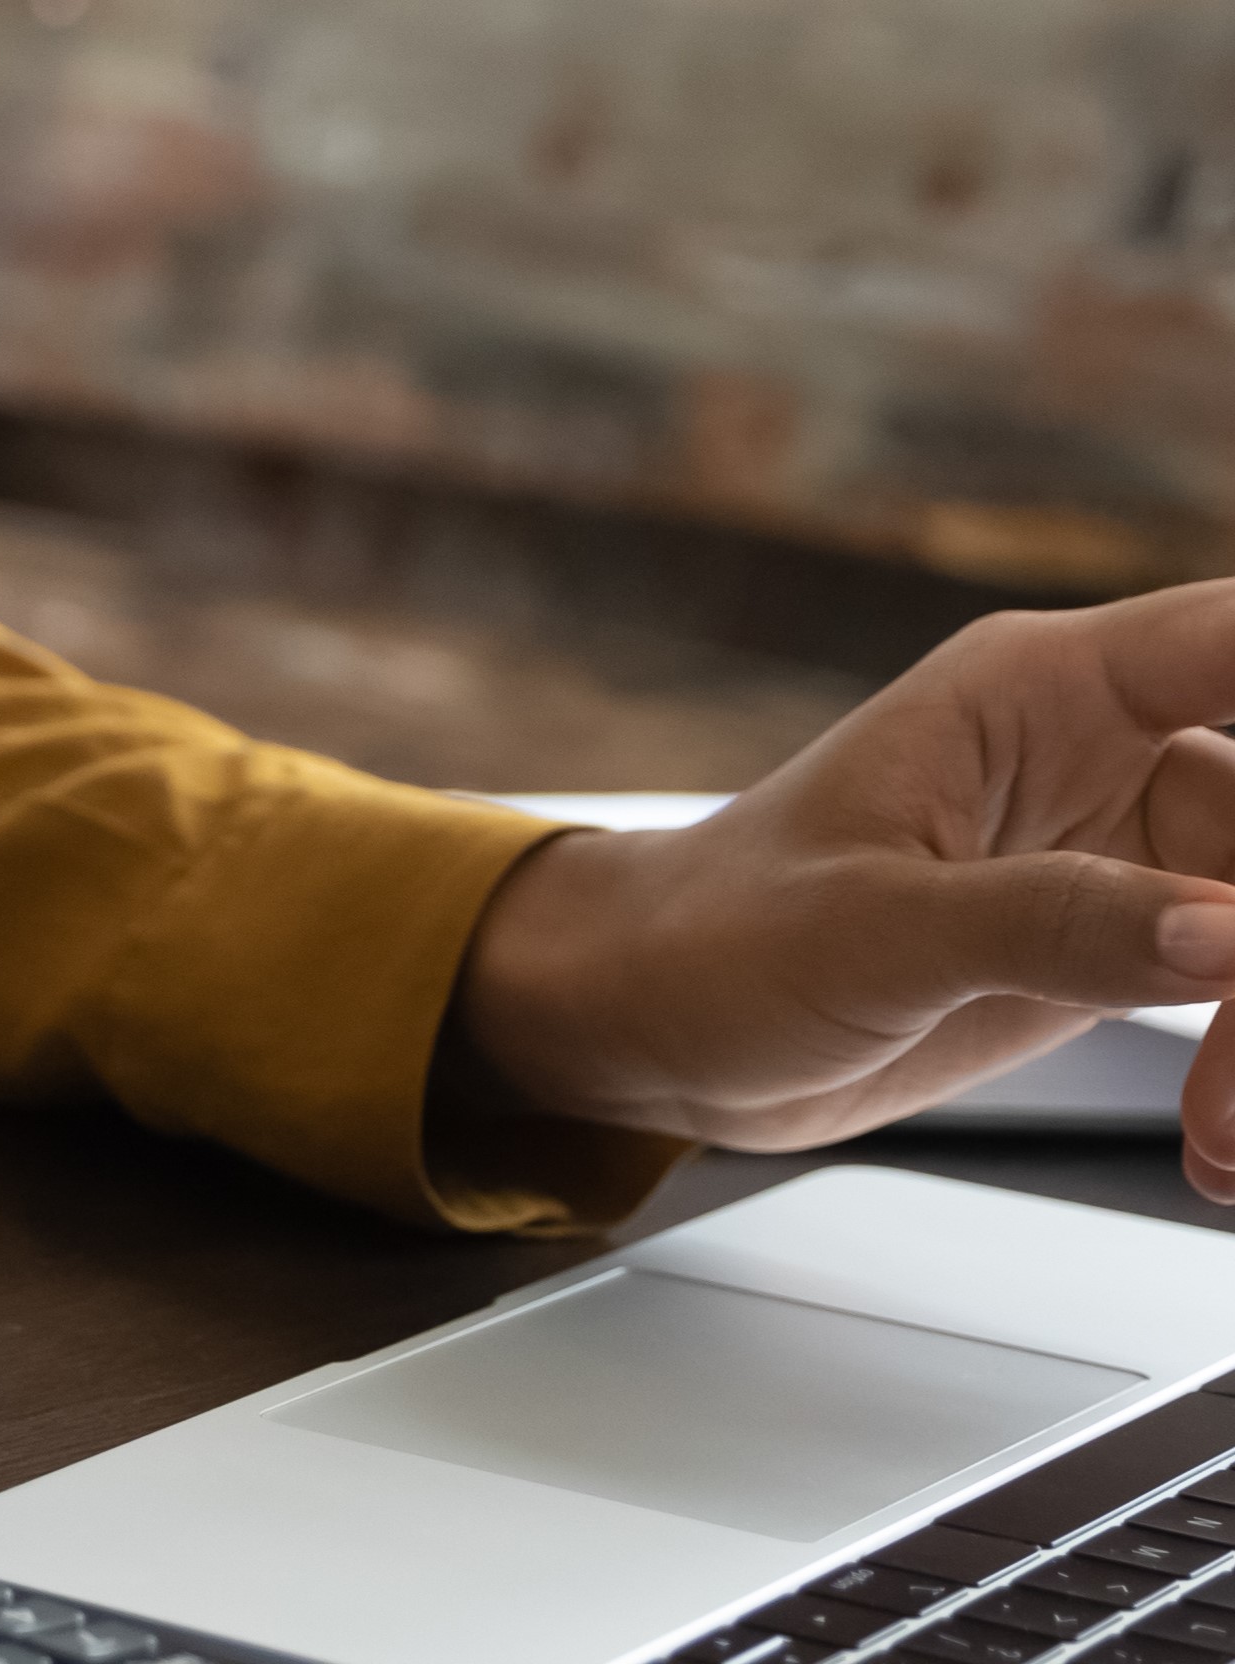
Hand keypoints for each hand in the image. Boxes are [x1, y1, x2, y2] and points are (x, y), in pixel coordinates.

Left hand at [452, 587, 1234, 1191]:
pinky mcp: (1129, 937)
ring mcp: (1127, 847)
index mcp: (1037, 688)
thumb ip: (1050, 925)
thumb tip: (1231, 936)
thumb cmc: (718, 938)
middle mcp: (1103, 749)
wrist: (662, 1020)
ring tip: (1222, 1148)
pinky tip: (1214, 1153)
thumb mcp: (872, 934)